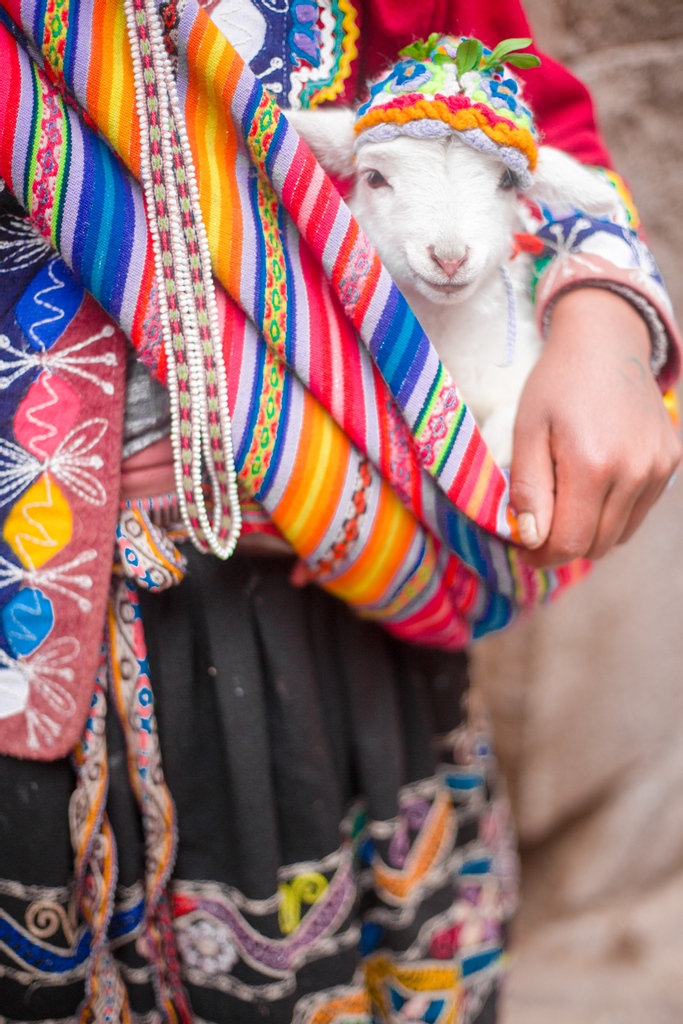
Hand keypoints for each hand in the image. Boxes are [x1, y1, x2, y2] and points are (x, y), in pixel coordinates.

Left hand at [510, 288, 680, 568]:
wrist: (607, 341)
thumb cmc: (557, 383)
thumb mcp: (528, 430)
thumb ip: (529, 488)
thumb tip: (533, 538)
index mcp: (593, 465)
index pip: (570, 543)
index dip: (542, 555)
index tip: (523, 548)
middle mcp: (634, 473)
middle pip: (596, 545)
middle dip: (562, 546)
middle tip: (538, 528)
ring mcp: (658, 470)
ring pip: (619, 534)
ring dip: (589, 531)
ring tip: (564, 502)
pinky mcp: (670, 463)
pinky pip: (638, 512)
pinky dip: (613, 513)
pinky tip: (593, 485)